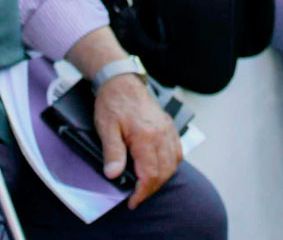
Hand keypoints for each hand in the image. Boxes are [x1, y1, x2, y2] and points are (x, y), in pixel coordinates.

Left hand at [93, 73, 180, 207]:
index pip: (149, 174)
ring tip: (146, 185)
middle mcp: (161, 134)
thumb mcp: (106, 128)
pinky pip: (177, 152)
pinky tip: (160, 168)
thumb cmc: (113, 103)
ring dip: (161, 178)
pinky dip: (170, 165)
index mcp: (145, 136)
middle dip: (151, 189)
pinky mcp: (169, 127)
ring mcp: (167, 130)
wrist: (122, 81)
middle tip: (136, 196)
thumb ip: (112, 152)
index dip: (142, 192)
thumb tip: (113, 174)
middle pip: (164, 172)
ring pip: (173, 164)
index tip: (132, 202)